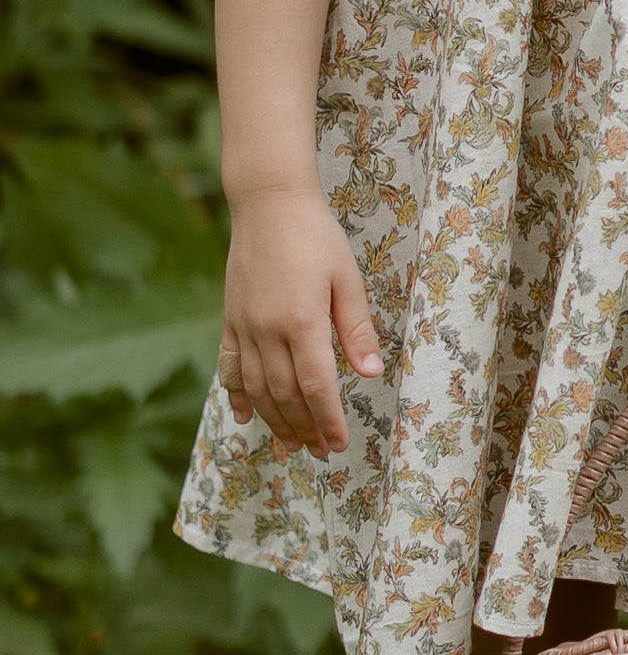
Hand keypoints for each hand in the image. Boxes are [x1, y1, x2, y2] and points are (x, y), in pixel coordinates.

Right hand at [220, 184, 383, 457]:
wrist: (268, 202)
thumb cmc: (316, 236)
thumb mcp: (347, 279)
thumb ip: (356, 329)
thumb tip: (371, 374)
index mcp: (302, 320)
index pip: (317, 386)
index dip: (328, 420)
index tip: (339, 444)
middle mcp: (267, 329)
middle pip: (286, 395)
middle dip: (304, 428)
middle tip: (319, 452)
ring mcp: (243, 325)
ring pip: (256, 388)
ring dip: (274, 420)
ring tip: (290, 445)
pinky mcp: (229, 318)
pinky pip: (229, 365)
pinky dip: (236, 394)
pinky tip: (244, 415)